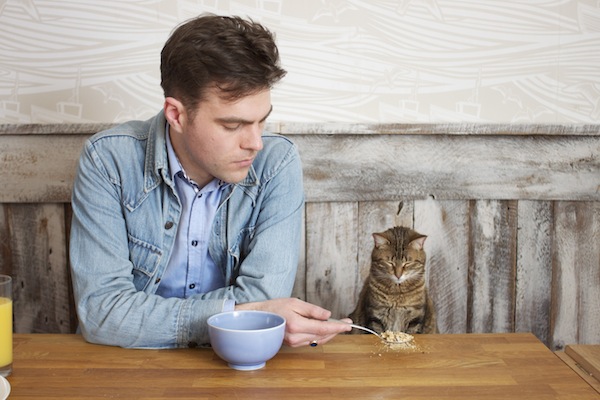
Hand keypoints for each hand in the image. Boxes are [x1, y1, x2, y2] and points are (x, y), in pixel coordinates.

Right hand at [235, 298, 352, 346]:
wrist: (259, 317)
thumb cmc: (275, 307)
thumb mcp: (295, 303)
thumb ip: (312, 310)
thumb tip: (328, 315)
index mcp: (296, 325)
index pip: (322, 328)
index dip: (337, 327)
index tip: (348, 325)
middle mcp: (295, 336)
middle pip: (322, 336)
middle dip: (336, 330)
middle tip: (347, 323)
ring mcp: (294, 342)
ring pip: (318, 340)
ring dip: (329, 333)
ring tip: (339, 325)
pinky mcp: (293, 344)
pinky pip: (311, 341)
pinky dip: (320, 335)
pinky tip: (325, 329)